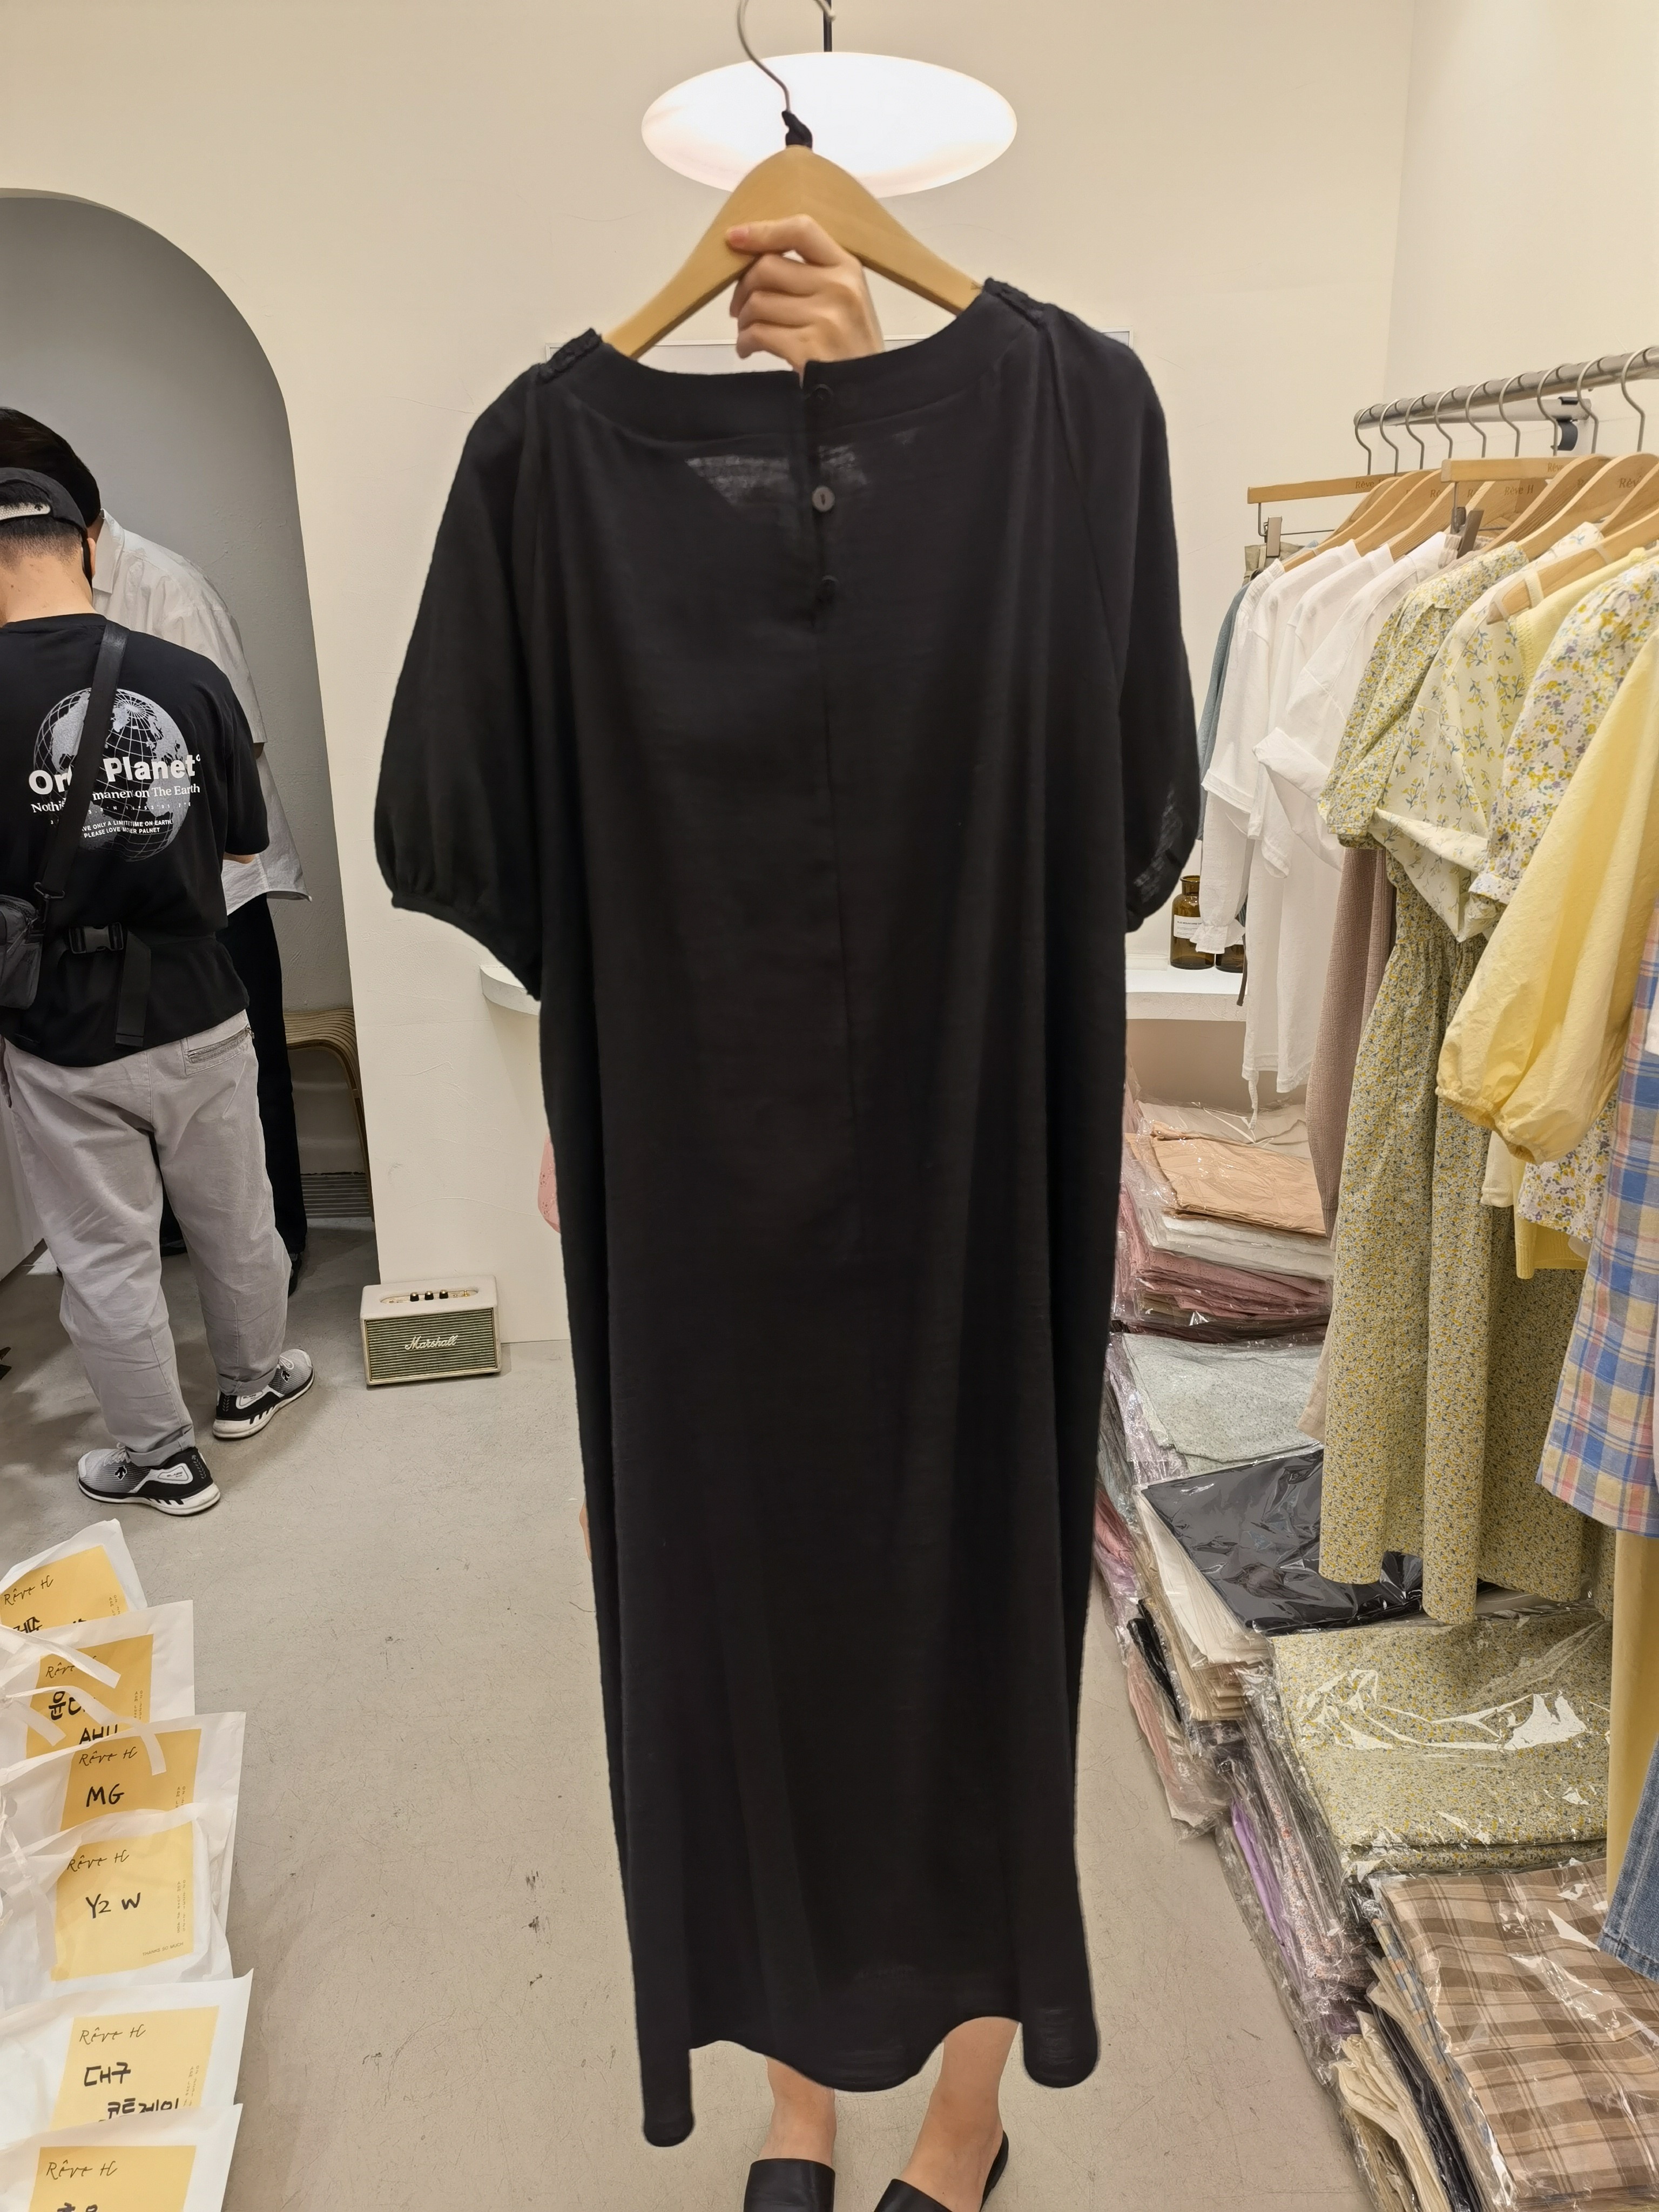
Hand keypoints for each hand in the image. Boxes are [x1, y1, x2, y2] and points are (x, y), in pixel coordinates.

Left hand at [726, 216, 882, 375]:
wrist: (865, 393)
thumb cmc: (851, 345)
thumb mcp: (847, 299)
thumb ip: (814, 274)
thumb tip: (758, 259)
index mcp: (847, 268)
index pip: (800, 230)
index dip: (762, 231)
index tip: (734, 238)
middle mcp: (838, 288)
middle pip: (768, 268)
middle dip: (743, 287)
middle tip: (738, 306)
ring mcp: (824, 319)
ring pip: (758, 303)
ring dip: (742, 319)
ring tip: (746, 331)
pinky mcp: (808, 349)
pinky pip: (758, 334)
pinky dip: (744, 342)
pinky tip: (747, 349)